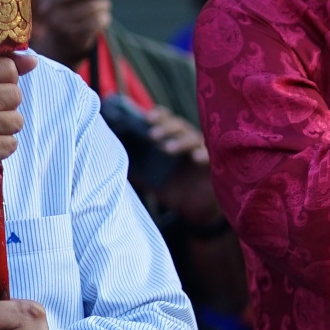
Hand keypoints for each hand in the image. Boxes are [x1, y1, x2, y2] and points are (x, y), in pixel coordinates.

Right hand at [31, 0, 122, 66]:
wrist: (63, 43)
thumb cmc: (75, 10)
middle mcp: (48, 5)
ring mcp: (58, 21)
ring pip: (91, 5)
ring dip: (104, 4)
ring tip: (105, 6)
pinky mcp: (70, 35)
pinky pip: (96, 21)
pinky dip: (105, 17)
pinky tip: (103, 18)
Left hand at [141, 106, 226, 228]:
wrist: (198, 212)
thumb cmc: (177, 191)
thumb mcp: (154, 180)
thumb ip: (139, 170)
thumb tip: (114, 163)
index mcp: (174, 141)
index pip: (167, 121)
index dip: (159, 116)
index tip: (147, 117)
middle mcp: (189, 143)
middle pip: (180, 126)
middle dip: (166, 127)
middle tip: (152, 135)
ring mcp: (204, 153)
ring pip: (194, 139)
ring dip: (181, 141)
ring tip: (167, 149)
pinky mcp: (215, 166)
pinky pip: (212, 157)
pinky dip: (204, 155)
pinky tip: (196, 158)